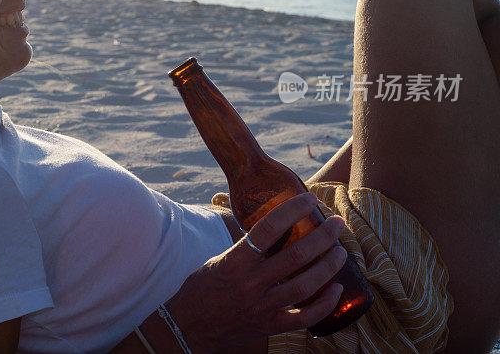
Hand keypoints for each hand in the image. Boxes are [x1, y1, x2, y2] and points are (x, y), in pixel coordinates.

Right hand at [166, 193, 346, 352]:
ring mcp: (261, 307)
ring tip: (340, 252)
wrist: (187, 328)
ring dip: (328, 267)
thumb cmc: (201, 289)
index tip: (310, 200)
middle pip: (295, 256)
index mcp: (234, 262)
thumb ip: (244, 248)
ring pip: (305, 286)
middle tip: (338, 224)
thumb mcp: (218, 261)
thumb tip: (271, 226)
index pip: (267, 229)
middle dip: (323, 237)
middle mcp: (249, 283)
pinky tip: (337, 290)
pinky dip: (324, 304)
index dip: (292, 210)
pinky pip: (304, 318)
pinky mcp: (269, 326)